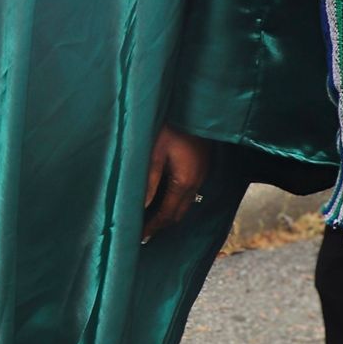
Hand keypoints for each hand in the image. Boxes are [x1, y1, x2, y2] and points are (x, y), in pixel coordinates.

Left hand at [143, 125, 211, 242]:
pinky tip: (166, 197)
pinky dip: (177, 201)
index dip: (152, 227)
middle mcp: (196, 182)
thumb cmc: (172, 126)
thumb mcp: (154, 152)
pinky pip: (191, 192)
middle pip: (178, 214)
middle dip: (161, 225)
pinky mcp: (203, 167)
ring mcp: (202, 175)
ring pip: (186, 204)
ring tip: (152, 217)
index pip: (166, 214)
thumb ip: (149, 181)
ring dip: (170, 213)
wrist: (195, 107)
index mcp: (183, 181)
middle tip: (144, 231)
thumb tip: (141, 206)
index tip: (139, 236)